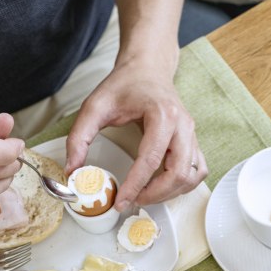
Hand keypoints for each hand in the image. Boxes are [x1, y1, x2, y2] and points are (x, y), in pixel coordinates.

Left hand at [65, 60, 207, 211]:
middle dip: (155, 194)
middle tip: (132, 201)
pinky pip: (197, 171)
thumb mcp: (95, 106)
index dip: (135, 185)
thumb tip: (73, 170)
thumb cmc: (125, 85)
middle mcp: (183, 125)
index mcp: (162, 114)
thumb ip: (80, 137)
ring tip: (145, 196)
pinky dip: (183, 185)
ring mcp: (192, 134)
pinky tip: (163, 187)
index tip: (120, 201)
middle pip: (178, 172)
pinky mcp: (194, 141)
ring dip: (170, 193)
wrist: (148, 69)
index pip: (151, 159)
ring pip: (191, 176)